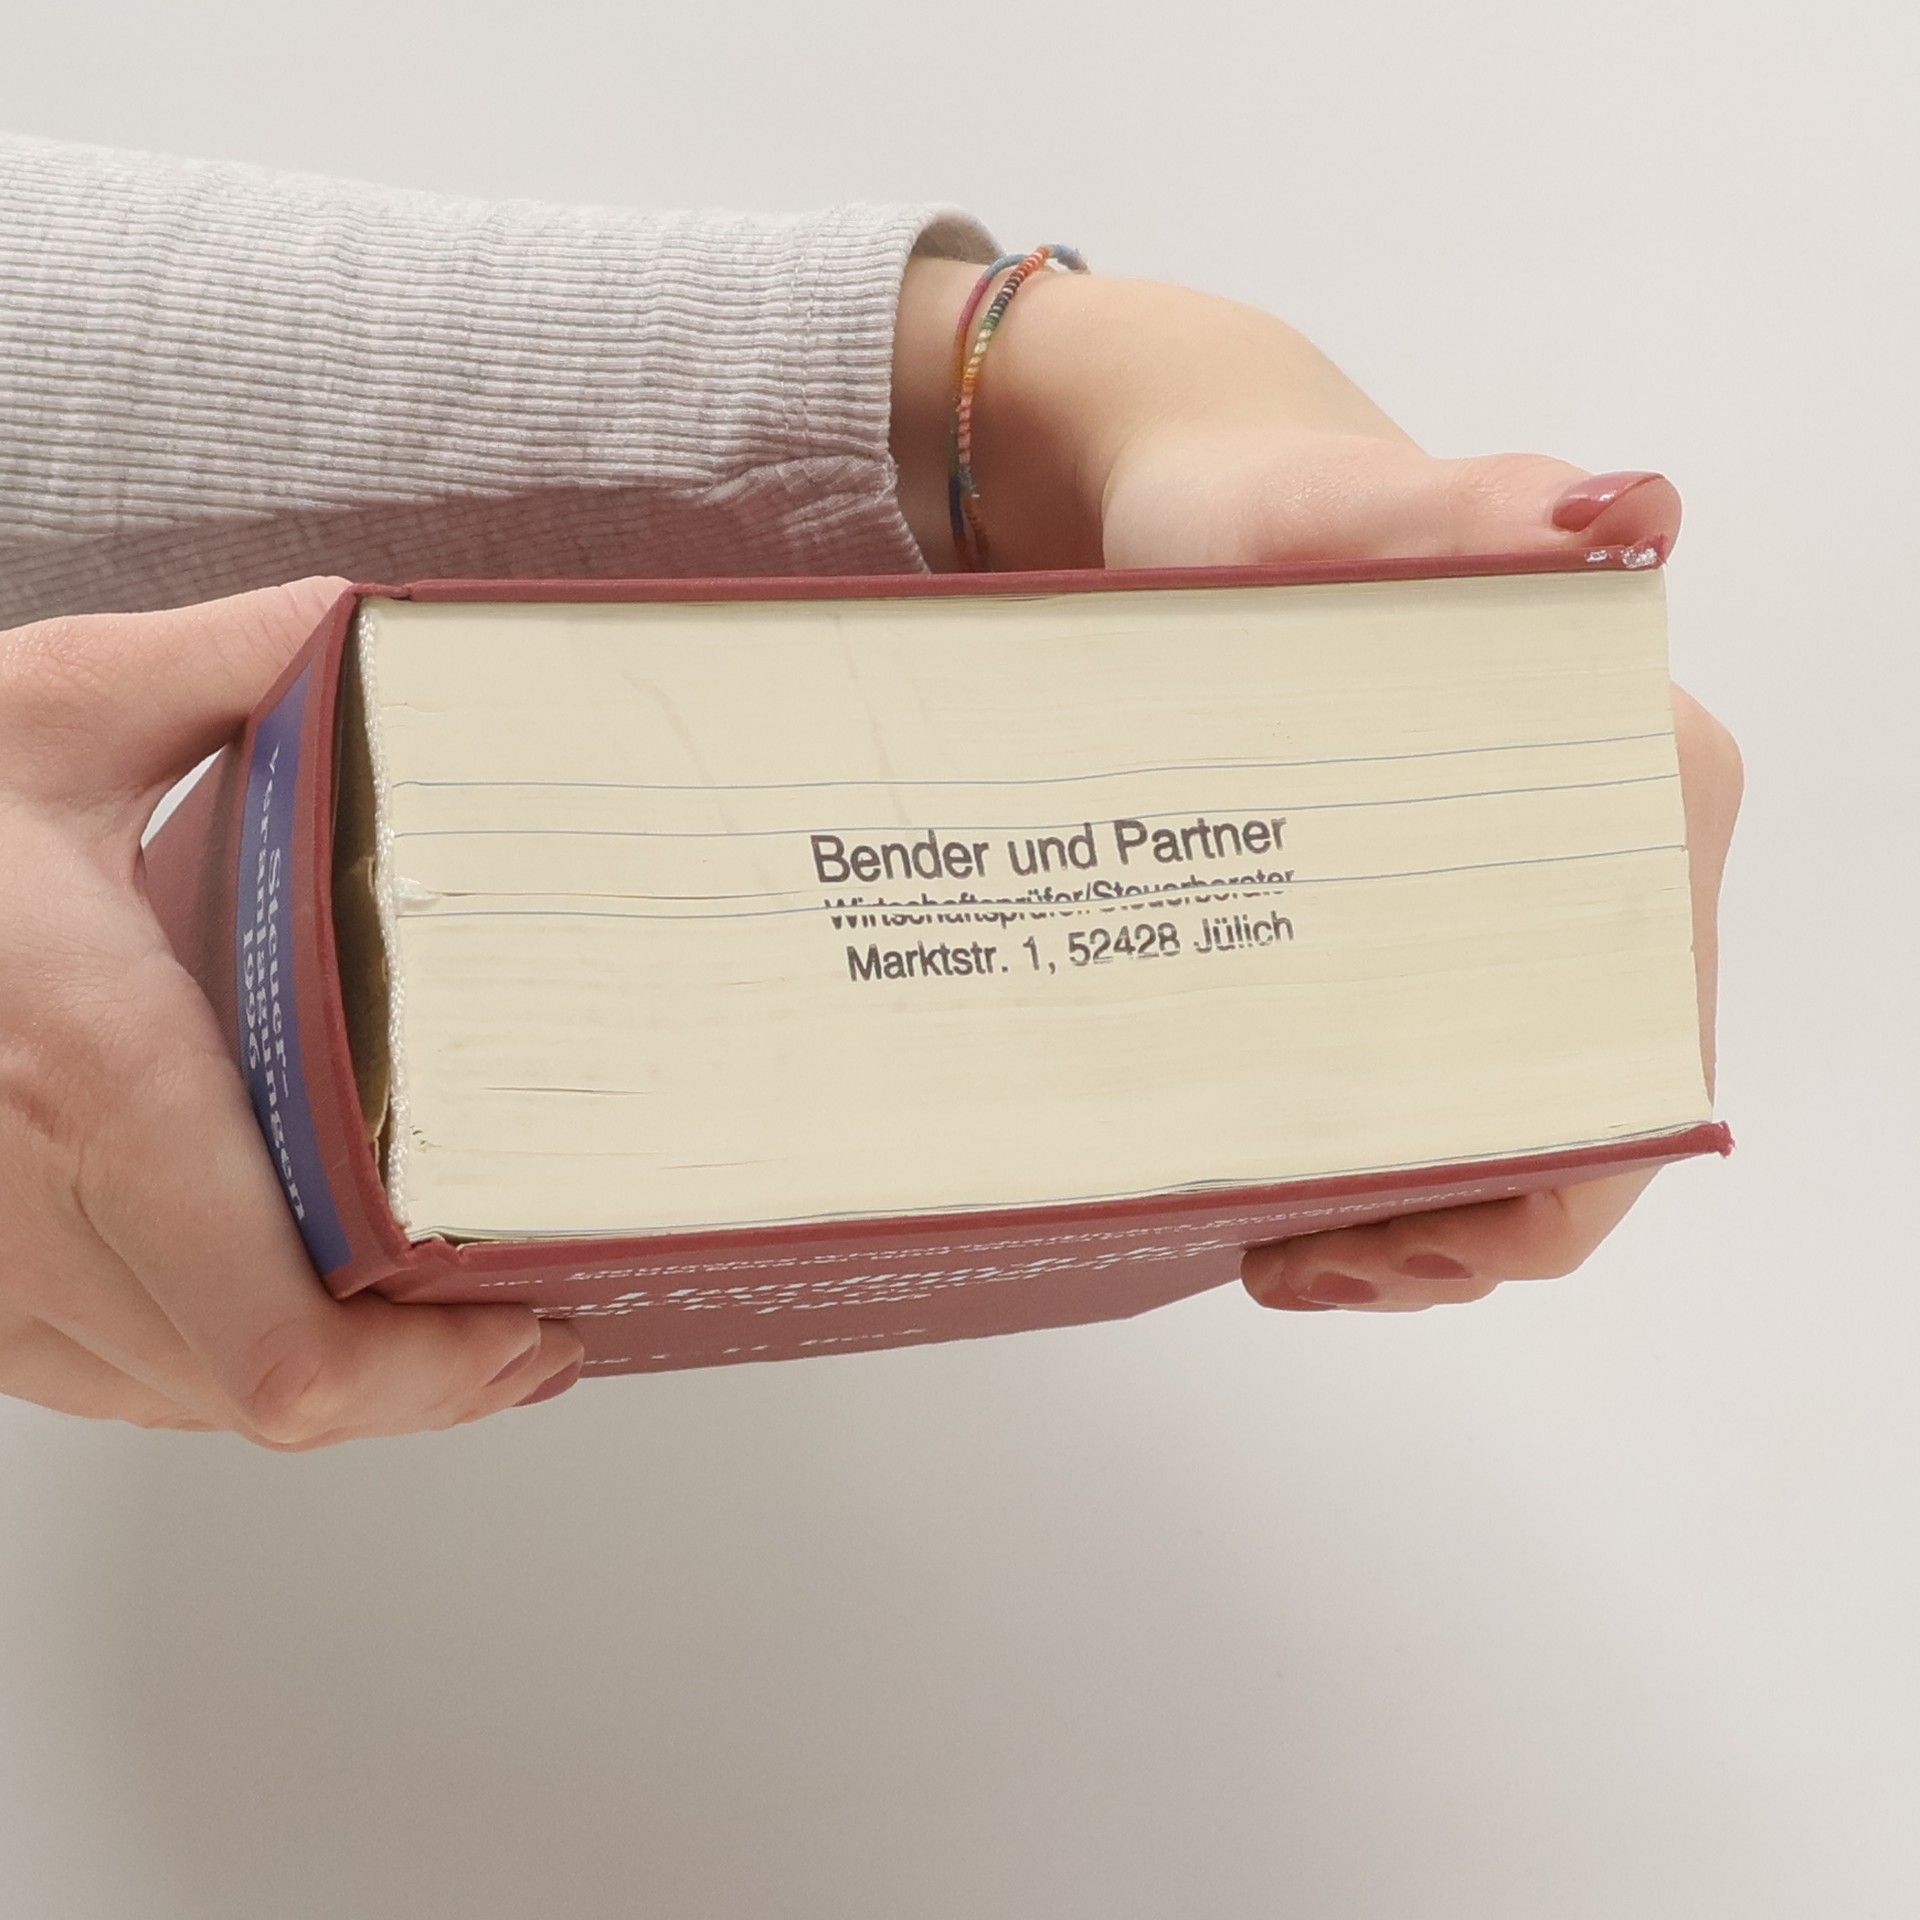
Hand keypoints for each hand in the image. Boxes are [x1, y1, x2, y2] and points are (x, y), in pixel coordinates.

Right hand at [0, 581, 585, 1441]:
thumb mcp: (50, 706)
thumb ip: (235, 664)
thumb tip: (374, 630)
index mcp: (102, 1080)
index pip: (287, 1343)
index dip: (430, 1378)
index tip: (531, 1322)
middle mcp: (34, 1214)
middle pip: (270, 1399)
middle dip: (425, 1386)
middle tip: (528, 1335)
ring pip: (192, 1406)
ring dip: (333, 1386)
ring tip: (450, 1336)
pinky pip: (113, 1382)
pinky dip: (223, 1369)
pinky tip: (298, 1314)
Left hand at [891, 261, 1743, 1312]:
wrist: (1196, 511)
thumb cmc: (1262, 513)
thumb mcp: (1344, 512)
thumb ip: (1473, 510)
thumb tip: (1625, 515)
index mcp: (1649, 796)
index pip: (1645, 1068)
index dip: (1534, 1194)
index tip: (1374, 1237)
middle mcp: (1617, 865)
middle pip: (1582, 1124)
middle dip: (1455, 1230)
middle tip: (1294, 1261)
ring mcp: (1530, 902)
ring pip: (1516, 1123)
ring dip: (1412, 1216)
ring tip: (1275, 1241)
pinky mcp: (1440, 921)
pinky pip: (1444, 1081)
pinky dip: (1375, 1159)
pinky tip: (1275, 1178)